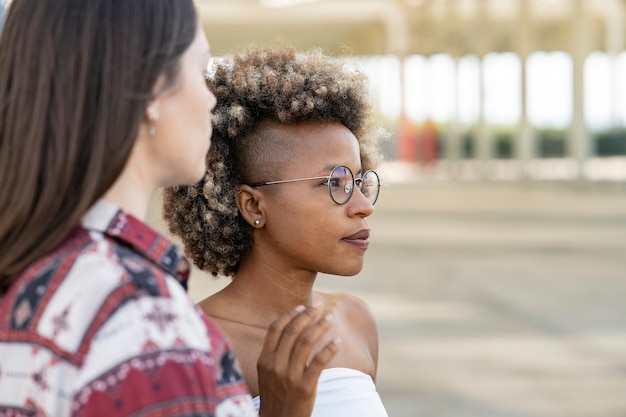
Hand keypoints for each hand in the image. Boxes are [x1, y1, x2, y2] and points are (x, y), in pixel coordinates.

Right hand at [257, 302, 340, 416]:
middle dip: (307, 315)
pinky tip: (338, 341)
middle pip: (293, 331)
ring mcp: (289, 376)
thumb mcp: (266, 374)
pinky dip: (330, 348)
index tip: (302, 306)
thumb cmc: (275, 397)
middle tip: (319, 305)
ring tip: (330, 318)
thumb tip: (289, 330)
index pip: (276, 329)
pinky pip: (319, 361)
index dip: (290, 315)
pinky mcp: (304, 386)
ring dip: (320, 326)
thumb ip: (274, 354)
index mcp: (264, 360)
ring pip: (307, 342)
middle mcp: (275, 365)